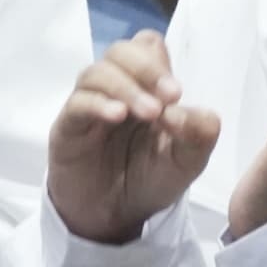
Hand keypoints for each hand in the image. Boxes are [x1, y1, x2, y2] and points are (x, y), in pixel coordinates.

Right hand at [48, 33, 222, 245]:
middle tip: (170, 97)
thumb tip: (190, 111)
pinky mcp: (68, 127)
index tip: (176, 94)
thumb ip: (199, 133)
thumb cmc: (150, 179)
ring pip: (98, 72)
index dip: (160, 64)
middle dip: (147, 69)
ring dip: (127, 87)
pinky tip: (117, 115)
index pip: (147, 47)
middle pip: (122, 51)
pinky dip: (98, 103)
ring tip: (149, 113)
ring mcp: (89, 105)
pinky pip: (77, 103)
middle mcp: (115, 88)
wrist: (115, 219)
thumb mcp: (186, 161)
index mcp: (145, 87)